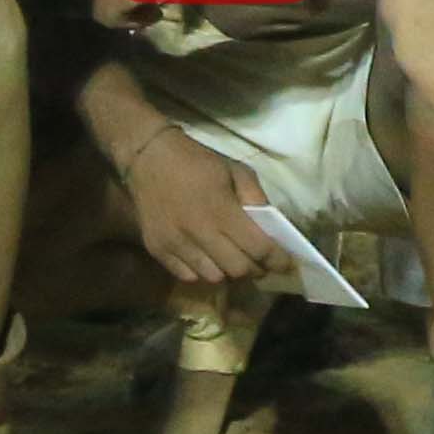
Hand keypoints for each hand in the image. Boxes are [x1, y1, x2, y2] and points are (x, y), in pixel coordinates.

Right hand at [119, 127, 276, 288]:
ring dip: (228, 271)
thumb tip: (272, 230)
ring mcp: (174, 243)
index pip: (258, 248)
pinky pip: (188, 276)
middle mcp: (197, 231)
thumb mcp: (235, 170)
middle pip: (237, 270)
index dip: (276, 260)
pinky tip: (205, 256)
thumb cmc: (197, 161)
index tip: (286, 263)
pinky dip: (202, 271)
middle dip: (255, 268)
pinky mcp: (157, 249)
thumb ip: (256, 199)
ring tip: (231, 258)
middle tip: (259, 261)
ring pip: (213, 277)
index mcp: (220, 209)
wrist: (147, 156)